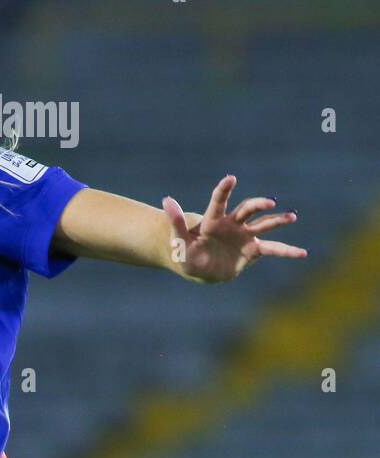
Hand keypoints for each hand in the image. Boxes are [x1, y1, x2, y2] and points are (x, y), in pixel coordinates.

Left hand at [163, 175, 305, 282]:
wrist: (200, 268)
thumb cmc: (186, 254)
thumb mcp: (179, 242)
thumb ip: (176, 222)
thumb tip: (166, 200)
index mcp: (214, 220)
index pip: (219, 202)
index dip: (223, 190)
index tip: (230, 178)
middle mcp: (233, 224)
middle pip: (247, 209)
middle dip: (258, 205)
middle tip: (268, 203)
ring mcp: (245, 235)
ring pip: (264, 225)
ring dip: (277, 220)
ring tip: (292, 217)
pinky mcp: (252, 250)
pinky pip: (273, 249)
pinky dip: (287, 251)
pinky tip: (303, 253)